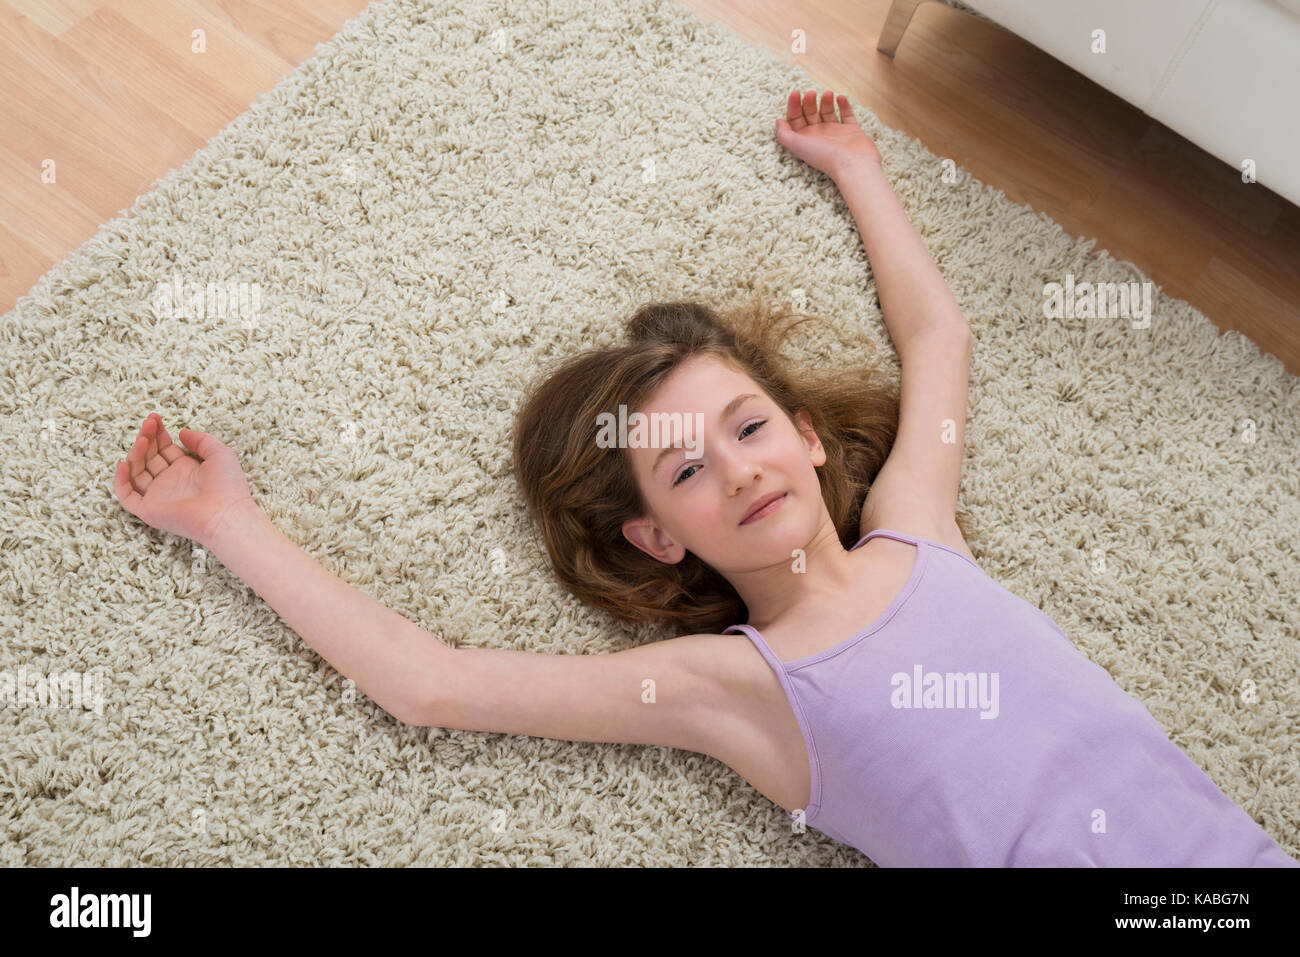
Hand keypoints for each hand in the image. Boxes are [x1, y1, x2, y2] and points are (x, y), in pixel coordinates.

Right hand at [114, 413, 256, 546]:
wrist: (226, 514)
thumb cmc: (228, 485)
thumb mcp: (219, 453)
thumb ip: (201, 440)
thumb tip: (182, 432)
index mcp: (186, 470)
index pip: (164, 448)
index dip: (158, 433)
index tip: (155, 418)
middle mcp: (170, 482)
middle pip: (149, 457)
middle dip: (147, 438)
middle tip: (148, 423)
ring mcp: (159, 496)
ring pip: (137, 472)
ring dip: (135, 454)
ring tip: (143, 439)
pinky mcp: (149, 510)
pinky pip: (127, 496)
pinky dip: (121, 481)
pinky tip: (125, 463)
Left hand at [774, 90, 880, 180]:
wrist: (852, 164)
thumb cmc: (824, 156)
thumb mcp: (797, 145)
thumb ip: (784, 134)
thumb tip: (778, 121)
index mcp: (805, 139)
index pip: (795, 119)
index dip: (793, 106)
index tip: (795, 93)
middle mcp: (820, 136)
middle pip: (811, 113)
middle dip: (809, 102)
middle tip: (811, 93)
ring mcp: (836, 133)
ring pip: (828, 112)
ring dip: (826, 101)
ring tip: (827, 94)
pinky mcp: (852, 131)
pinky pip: (847, 115)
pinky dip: (844, 105)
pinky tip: (840, 97)